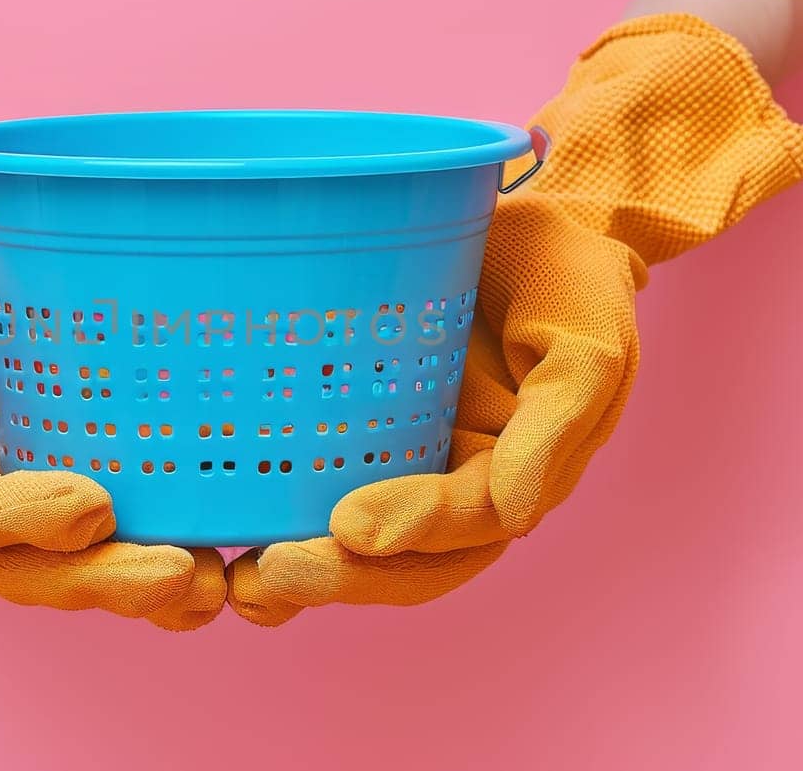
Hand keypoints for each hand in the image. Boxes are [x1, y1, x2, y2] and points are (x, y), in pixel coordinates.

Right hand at [0, 211, 225, 629]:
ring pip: (102, 552)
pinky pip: (142, 494)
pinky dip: (187, 519)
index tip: (94, 508)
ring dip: (158, 578)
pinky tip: (245, 525)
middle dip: (113, 581)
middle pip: (49, 568)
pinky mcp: (99, 441)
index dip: (33, 528)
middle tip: (184, 577)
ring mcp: (48, 473)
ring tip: (220, 581)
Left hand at [227, 196, 640, 624]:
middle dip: (335, 576)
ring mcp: (394, 458)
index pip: (460, 531)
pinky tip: (216, 513)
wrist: (530, 223)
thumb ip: (551, 431)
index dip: (410, 535)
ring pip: (344, 536)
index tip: (349, 527)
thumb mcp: (586, 350)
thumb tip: (514, 517)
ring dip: (295, 567)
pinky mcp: (350, 420)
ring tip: (235, 579)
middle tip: (267, 575)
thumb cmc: (569, 284)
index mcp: (509, 484)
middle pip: (394, 558)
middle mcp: (446, 486)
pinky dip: (266, 500)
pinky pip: (307, 469)